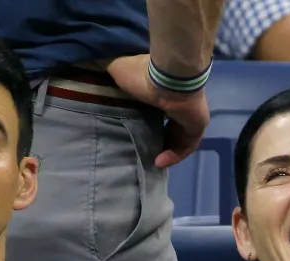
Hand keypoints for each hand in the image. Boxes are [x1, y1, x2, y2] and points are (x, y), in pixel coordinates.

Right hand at [105, 54, 209, 168]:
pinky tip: (159, 162)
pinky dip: (174, 155)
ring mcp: (192, 113)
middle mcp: (180, 101)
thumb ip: (110, 72)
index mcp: (164, 89)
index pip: (159, 109)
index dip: (149, 123)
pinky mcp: (198, 123)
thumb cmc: (144, 73)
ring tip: (152, 162)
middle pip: (171, 126)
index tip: (137, 133)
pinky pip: (187, 145)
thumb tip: (91, 68)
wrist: (168, 73)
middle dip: (159, 140)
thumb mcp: (118, 69)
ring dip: (167, 151)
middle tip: (145, 152)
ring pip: (179, 137)